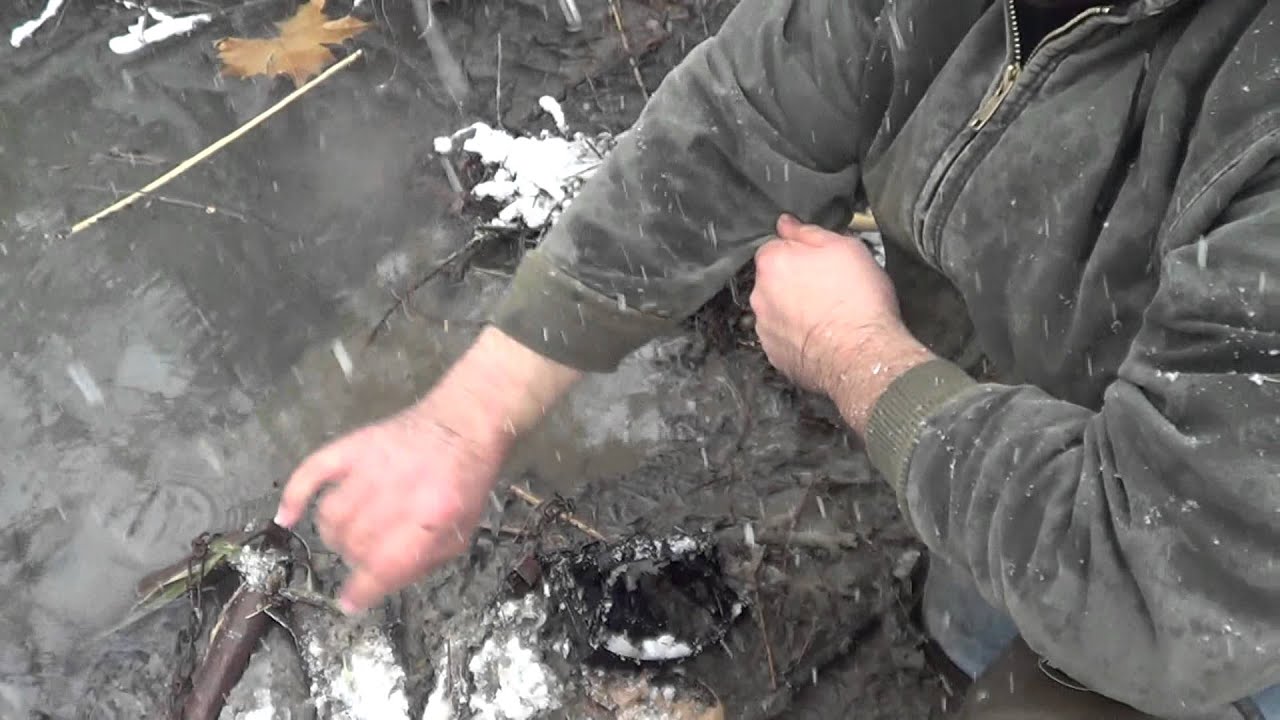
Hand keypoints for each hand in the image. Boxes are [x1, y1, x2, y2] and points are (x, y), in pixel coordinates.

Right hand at [275, 398, 504, 613]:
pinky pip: (311, 471)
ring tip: (348, 536)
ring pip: (331, 517)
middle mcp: (400, 491)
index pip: (385, 566)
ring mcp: (374, 464)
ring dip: (334, 536)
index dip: (361, 592)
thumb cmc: (464, 485)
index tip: (350, 603)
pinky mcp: (355, 444)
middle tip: (364, 557)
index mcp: (434, 516)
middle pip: (355, 543)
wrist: (462, 426)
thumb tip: (374, 587)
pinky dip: (293, 496)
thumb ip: (420, 564)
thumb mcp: (460, 534)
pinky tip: (287, 517)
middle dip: (354, 560)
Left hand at [750, 215, 933, 429]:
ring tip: (828, 315)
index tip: (821, 262)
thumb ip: (809, 232)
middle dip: (795, 281)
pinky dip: (797, 335)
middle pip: (773, 279)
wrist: (863, 355)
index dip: (800, 253)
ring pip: (777, 309)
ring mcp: (765, 328)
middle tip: (829, 288)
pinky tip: (822, 336)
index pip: (775, 247)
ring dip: (794, 309)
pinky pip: (783, 337)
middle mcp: (760, 295)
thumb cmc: (858, 298)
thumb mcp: (845, 248)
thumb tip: (785, 223)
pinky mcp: (774, 355)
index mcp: (772, 263)